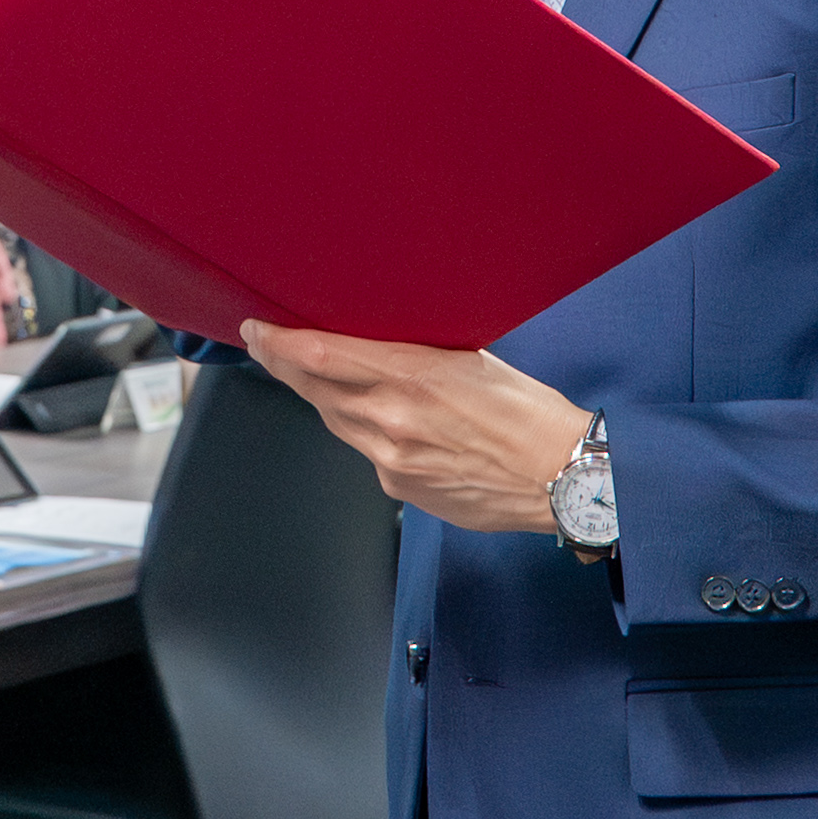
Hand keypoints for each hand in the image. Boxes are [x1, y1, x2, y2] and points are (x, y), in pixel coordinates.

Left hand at [242, 322, 587, 532]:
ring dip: (322, 397)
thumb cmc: (528, 413)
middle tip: (265, 344)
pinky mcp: (399, 488)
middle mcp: (391, 420)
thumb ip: (414, 354)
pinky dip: (364, 432)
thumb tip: (377, 346)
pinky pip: (366, 452)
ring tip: (314, 375)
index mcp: (411, 376)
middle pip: (315, 389)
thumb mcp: (472, 360)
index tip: (256, 330)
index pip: (320, 356)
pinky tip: (382, 421)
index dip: (279, 344)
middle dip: (286, 365)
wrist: (560, 478)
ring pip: (337, 421)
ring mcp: (391, 460)